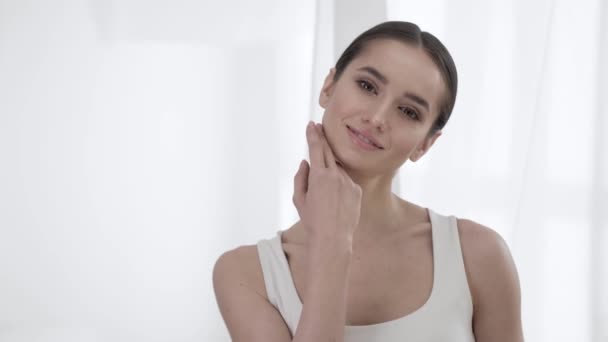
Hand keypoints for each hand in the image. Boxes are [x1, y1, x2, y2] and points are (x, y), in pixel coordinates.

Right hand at [292, 121, 361, 246]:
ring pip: (337, 170)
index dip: (312, 135)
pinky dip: (340, 186)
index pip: (315, 149)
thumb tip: (305, 162)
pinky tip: (335, 203)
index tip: (311, 125)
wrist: (333, 238)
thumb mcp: (299, 199)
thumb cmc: (312, 220)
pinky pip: (346, 182)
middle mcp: (335, 175)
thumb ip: (300, 177)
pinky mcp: (357, 190)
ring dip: (330, 175)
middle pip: (328, 151)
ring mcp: (348, 182)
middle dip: (322, 140)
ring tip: (325, 196)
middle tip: (318, 128)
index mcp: (318, 176)